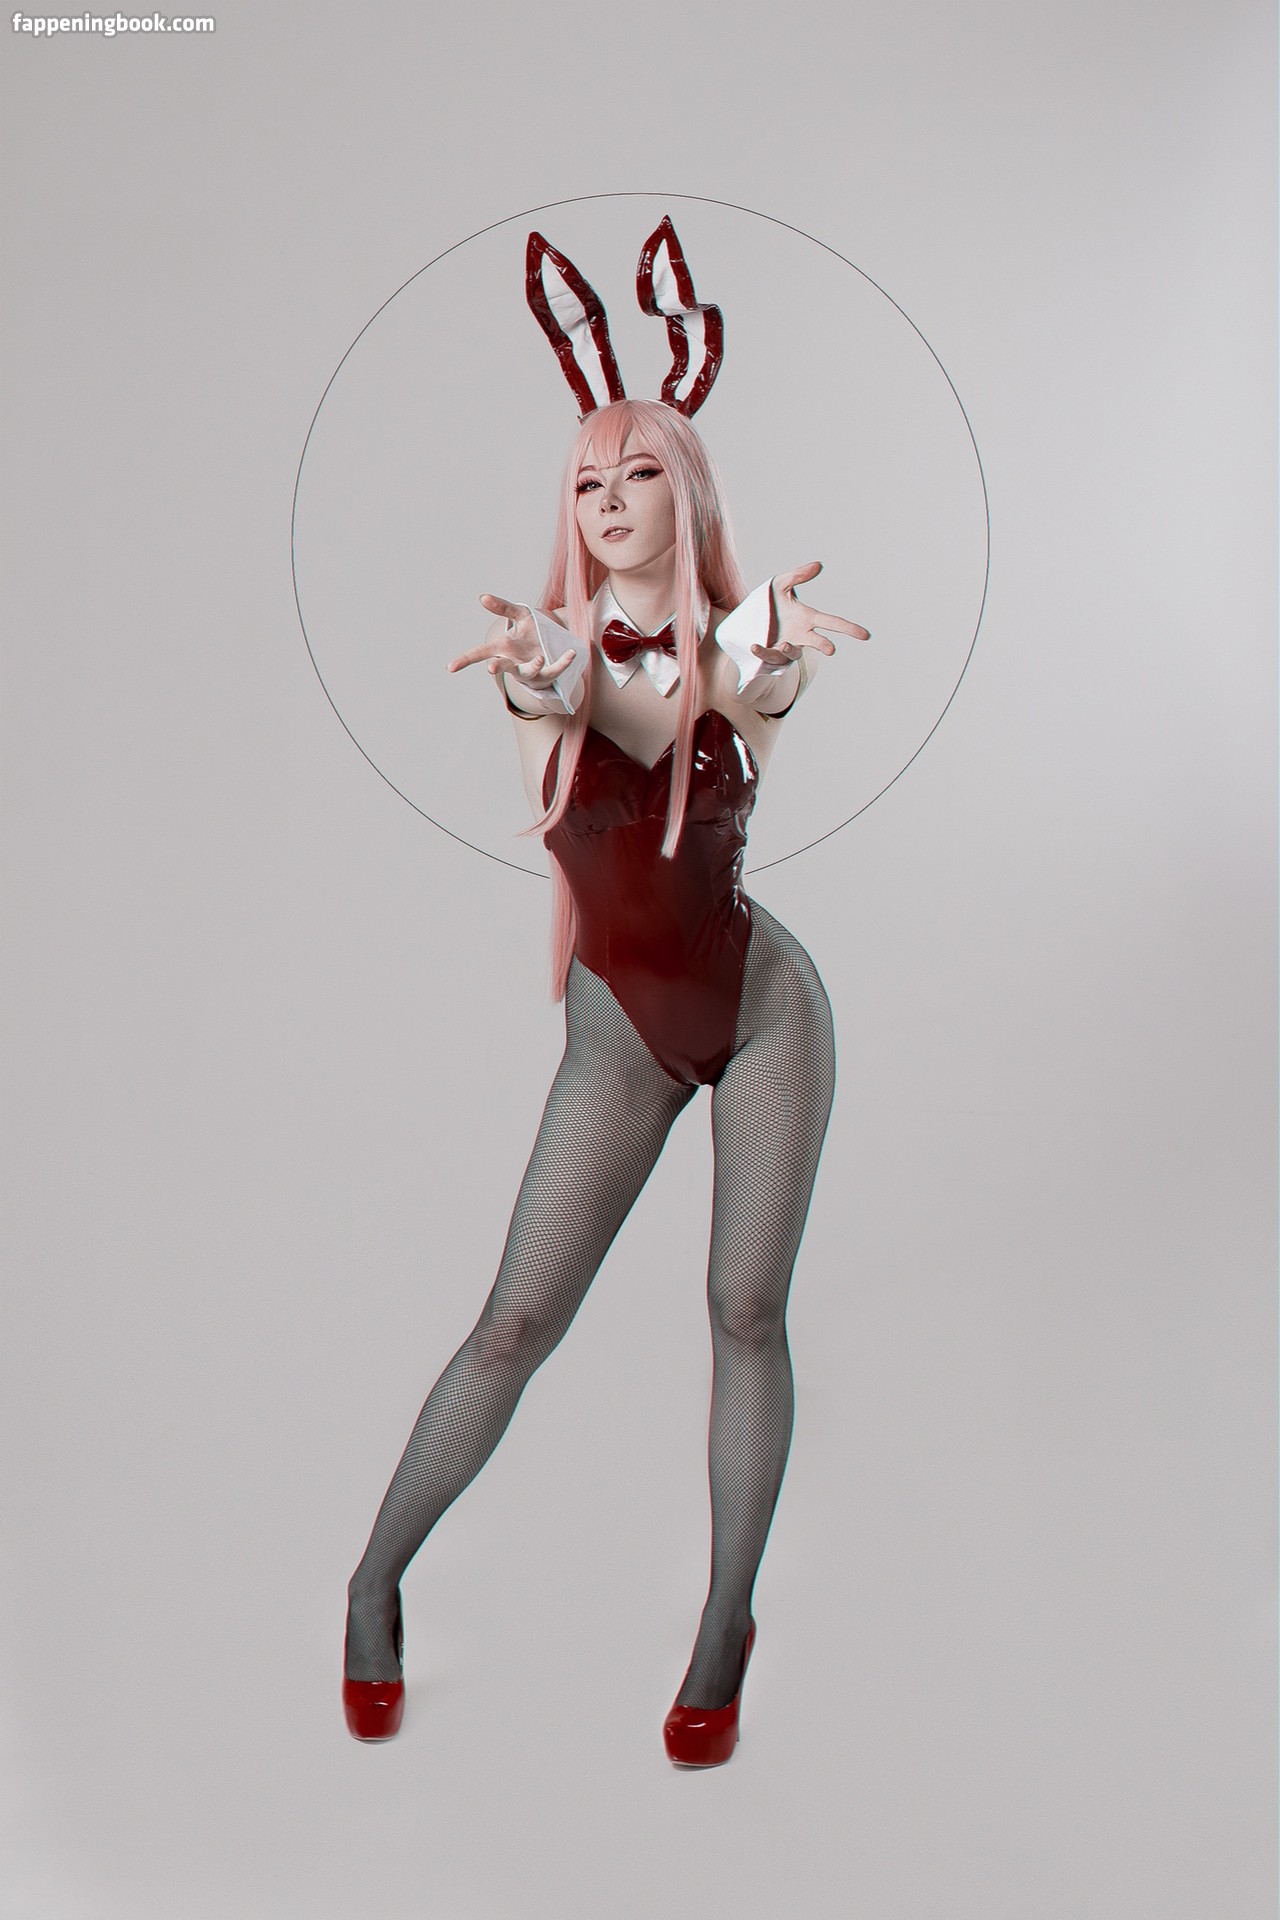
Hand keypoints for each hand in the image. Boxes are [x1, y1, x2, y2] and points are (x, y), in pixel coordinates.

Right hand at [447, 596, 577, 688]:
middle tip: (491, 669)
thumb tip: (482, 597)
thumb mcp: (521, 616)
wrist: (554, 648)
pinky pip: (556, 670)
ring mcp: (531, 671)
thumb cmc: (532, 634)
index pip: (480, 653)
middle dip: (497, 667)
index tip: (450, 668)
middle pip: (502, 667)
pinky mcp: (549, 673)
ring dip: (532, 666)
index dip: (465, 660)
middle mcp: (514, 662)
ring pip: (528, 672)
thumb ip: (503, 607)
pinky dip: (563, 662)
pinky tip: (572, 653)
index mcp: (503, 649)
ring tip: (538, 657)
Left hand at [751, 563, 870, 669]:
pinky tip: (755, 646)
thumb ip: (798, 575)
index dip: (849, 629)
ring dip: (790, 650)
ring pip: (793, 654)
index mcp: (807, 619)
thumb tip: (819, 564)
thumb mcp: (780, 585)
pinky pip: (769, 657)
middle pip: (818, 642)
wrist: (747, 621)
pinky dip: (763, 652)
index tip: (866, 636)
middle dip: (824, 645)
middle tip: (831, 649)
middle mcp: (800, 636)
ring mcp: (787, 648)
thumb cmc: (770, 604)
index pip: (832, 623)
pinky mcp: (771, 657)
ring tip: (785, 644)